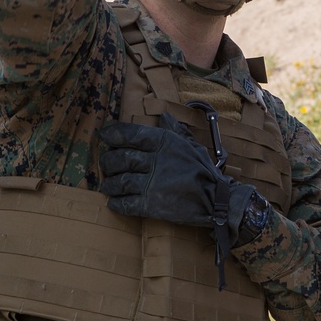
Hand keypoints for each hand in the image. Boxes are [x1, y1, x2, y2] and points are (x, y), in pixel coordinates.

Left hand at [99, 112, 253, 246]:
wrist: (216, 200)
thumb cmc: (204, 170)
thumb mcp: (191, 145)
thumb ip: (175, 130)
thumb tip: (164, 115)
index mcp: (164, 143)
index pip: (132, 134)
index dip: (114, 134)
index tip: (104, 135)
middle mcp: (156, 161)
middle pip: (120, 158)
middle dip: (108, 161)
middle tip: (104, 163)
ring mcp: (152, 184)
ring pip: (119, 181)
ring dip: (109, 183)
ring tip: (107, 185)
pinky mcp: (151, 205)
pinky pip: (126, 203)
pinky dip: (116, 202)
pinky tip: (114, 202)